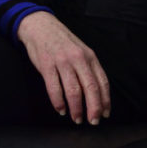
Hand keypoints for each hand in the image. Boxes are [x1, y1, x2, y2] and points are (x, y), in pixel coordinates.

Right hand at [17, 10, 110, 124]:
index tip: (105, 113)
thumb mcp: (81, 51)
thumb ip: (88, 69)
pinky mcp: (47, 65)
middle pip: (90, 87)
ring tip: (77, 119)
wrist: (41, 26)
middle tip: (93, 121)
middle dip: (93, 108)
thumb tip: (98, 93)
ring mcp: (62, 61)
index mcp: (89, 56)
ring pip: (73, 90)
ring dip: (76, 108)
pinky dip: (58, 102)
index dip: (105, 99)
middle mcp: (78, 58)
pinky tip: (61, 110)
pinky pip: (54, 88)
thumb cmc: (62, 42)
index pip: (101, 81)